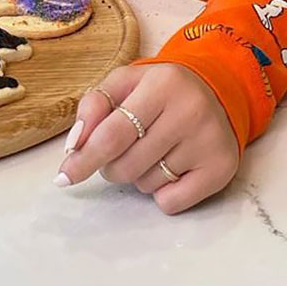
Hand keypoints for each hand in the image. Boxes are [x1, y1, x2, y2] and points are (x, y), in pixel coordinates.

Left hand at [55, 63, 238, 214]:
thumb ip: (95, 105)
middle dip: (112, 165)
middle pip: (126, 165)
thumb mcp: (127, 82)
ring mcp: (208, 142)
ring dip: (139, 175)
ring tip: (156, 150)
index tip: (65, 176)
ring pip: (147, 185)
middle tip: (124, 149)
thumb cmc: (162, 89)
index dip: (84, 158)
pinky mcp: (221, 169)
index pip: (112, 134)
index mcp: (163, 84)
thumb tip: (75, 145)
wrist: (218, 90)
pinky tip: (174, 167)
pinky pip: (171, 203)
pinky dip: (163, 194)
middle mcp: (190, 112)